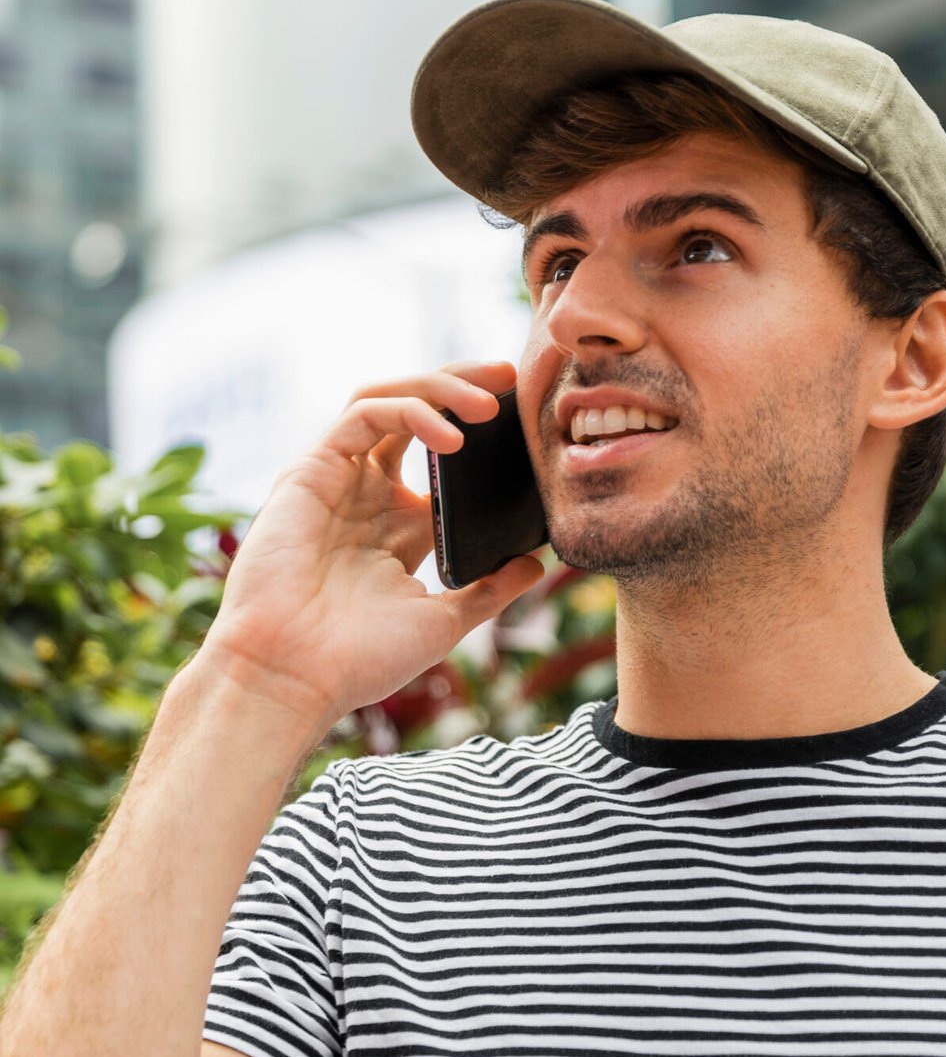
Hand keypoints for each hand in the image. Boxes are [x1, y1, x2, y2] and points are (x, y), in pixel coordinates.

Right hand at [198, 360, 548, 731]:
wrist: (296, 676)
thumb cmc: (359, 660)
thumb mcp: (444, 621)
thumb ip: (490, 590)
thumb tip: (537, 564)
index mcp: (397, 528)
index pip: (442, 459)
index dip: (481, 434)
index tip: (527, 426)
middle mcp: (366, 496)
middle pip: (415, 414)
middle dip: (462, 388)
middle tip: (511, 381)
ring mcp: (336, 480)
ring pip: (387, 400)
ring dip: (439, 390)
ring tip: (489, 401)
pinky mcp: (310, 471)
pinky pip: (364, 415)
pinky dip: (410, 413)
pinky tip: (451, 438)